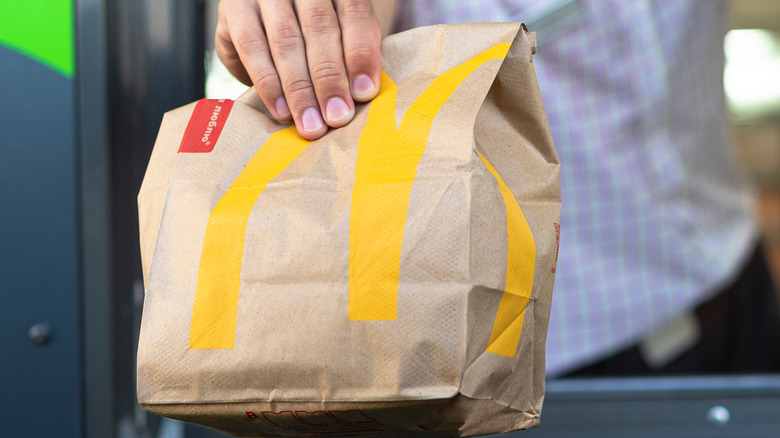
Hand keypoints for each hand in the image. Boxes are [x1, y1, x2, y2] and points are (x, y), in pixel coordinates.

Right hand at [215, 0, 383, 139]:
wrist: (264, 22)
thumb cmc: (311, 38)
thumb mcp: (336, 38)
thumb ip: (349, 57)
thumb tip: (361, 97)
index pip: (354, 13)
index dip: (360, 54)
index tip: (364, 93)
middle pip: (320, 27)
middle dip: (330, 78)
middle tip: (337, 117)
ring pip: (286, 40)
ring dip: (300, 88)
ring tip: (311, 123)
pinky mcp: (235, 8)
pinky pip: (252, 47)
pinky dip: (268, 83)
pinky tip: (281, 110)